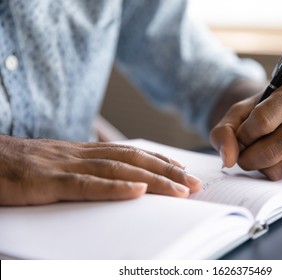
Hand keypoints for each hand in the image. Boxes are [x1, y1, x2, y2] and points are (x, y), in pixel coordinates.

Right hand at [0, 135, 201, 205]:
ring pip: (118, 170)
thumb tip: (111, 181)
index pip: (130, 153)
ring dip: (153, 179)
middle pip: (133, 160)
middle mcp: (80, 154)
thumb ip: (83, 171)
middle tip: (195, 184)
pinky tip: (138, 190)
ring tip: (180, 189)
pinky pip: (86, 184)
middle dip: (167, 171)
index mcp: (82, 152)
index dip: (159, 161)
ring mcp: (64, 166)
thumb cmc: (18, 166)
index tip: (183, 171)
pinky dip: (115, 187)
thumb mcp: (56, 166)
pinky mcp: (47, 181)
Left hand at [210, 81, 281, 179]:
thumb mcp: (237, 114)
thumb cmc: (259, 112)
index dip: (244, 134)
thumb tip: (229, 160)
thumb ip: (224, 132)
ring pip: (277, 169)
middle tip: (243, 150)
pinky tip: (276, 155)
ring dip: (258, 166)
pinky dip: (273, 170)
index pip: (262, 122)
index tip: (242, 134)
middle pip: (269, 152)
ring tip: (259, 150)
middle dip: (246, 157)